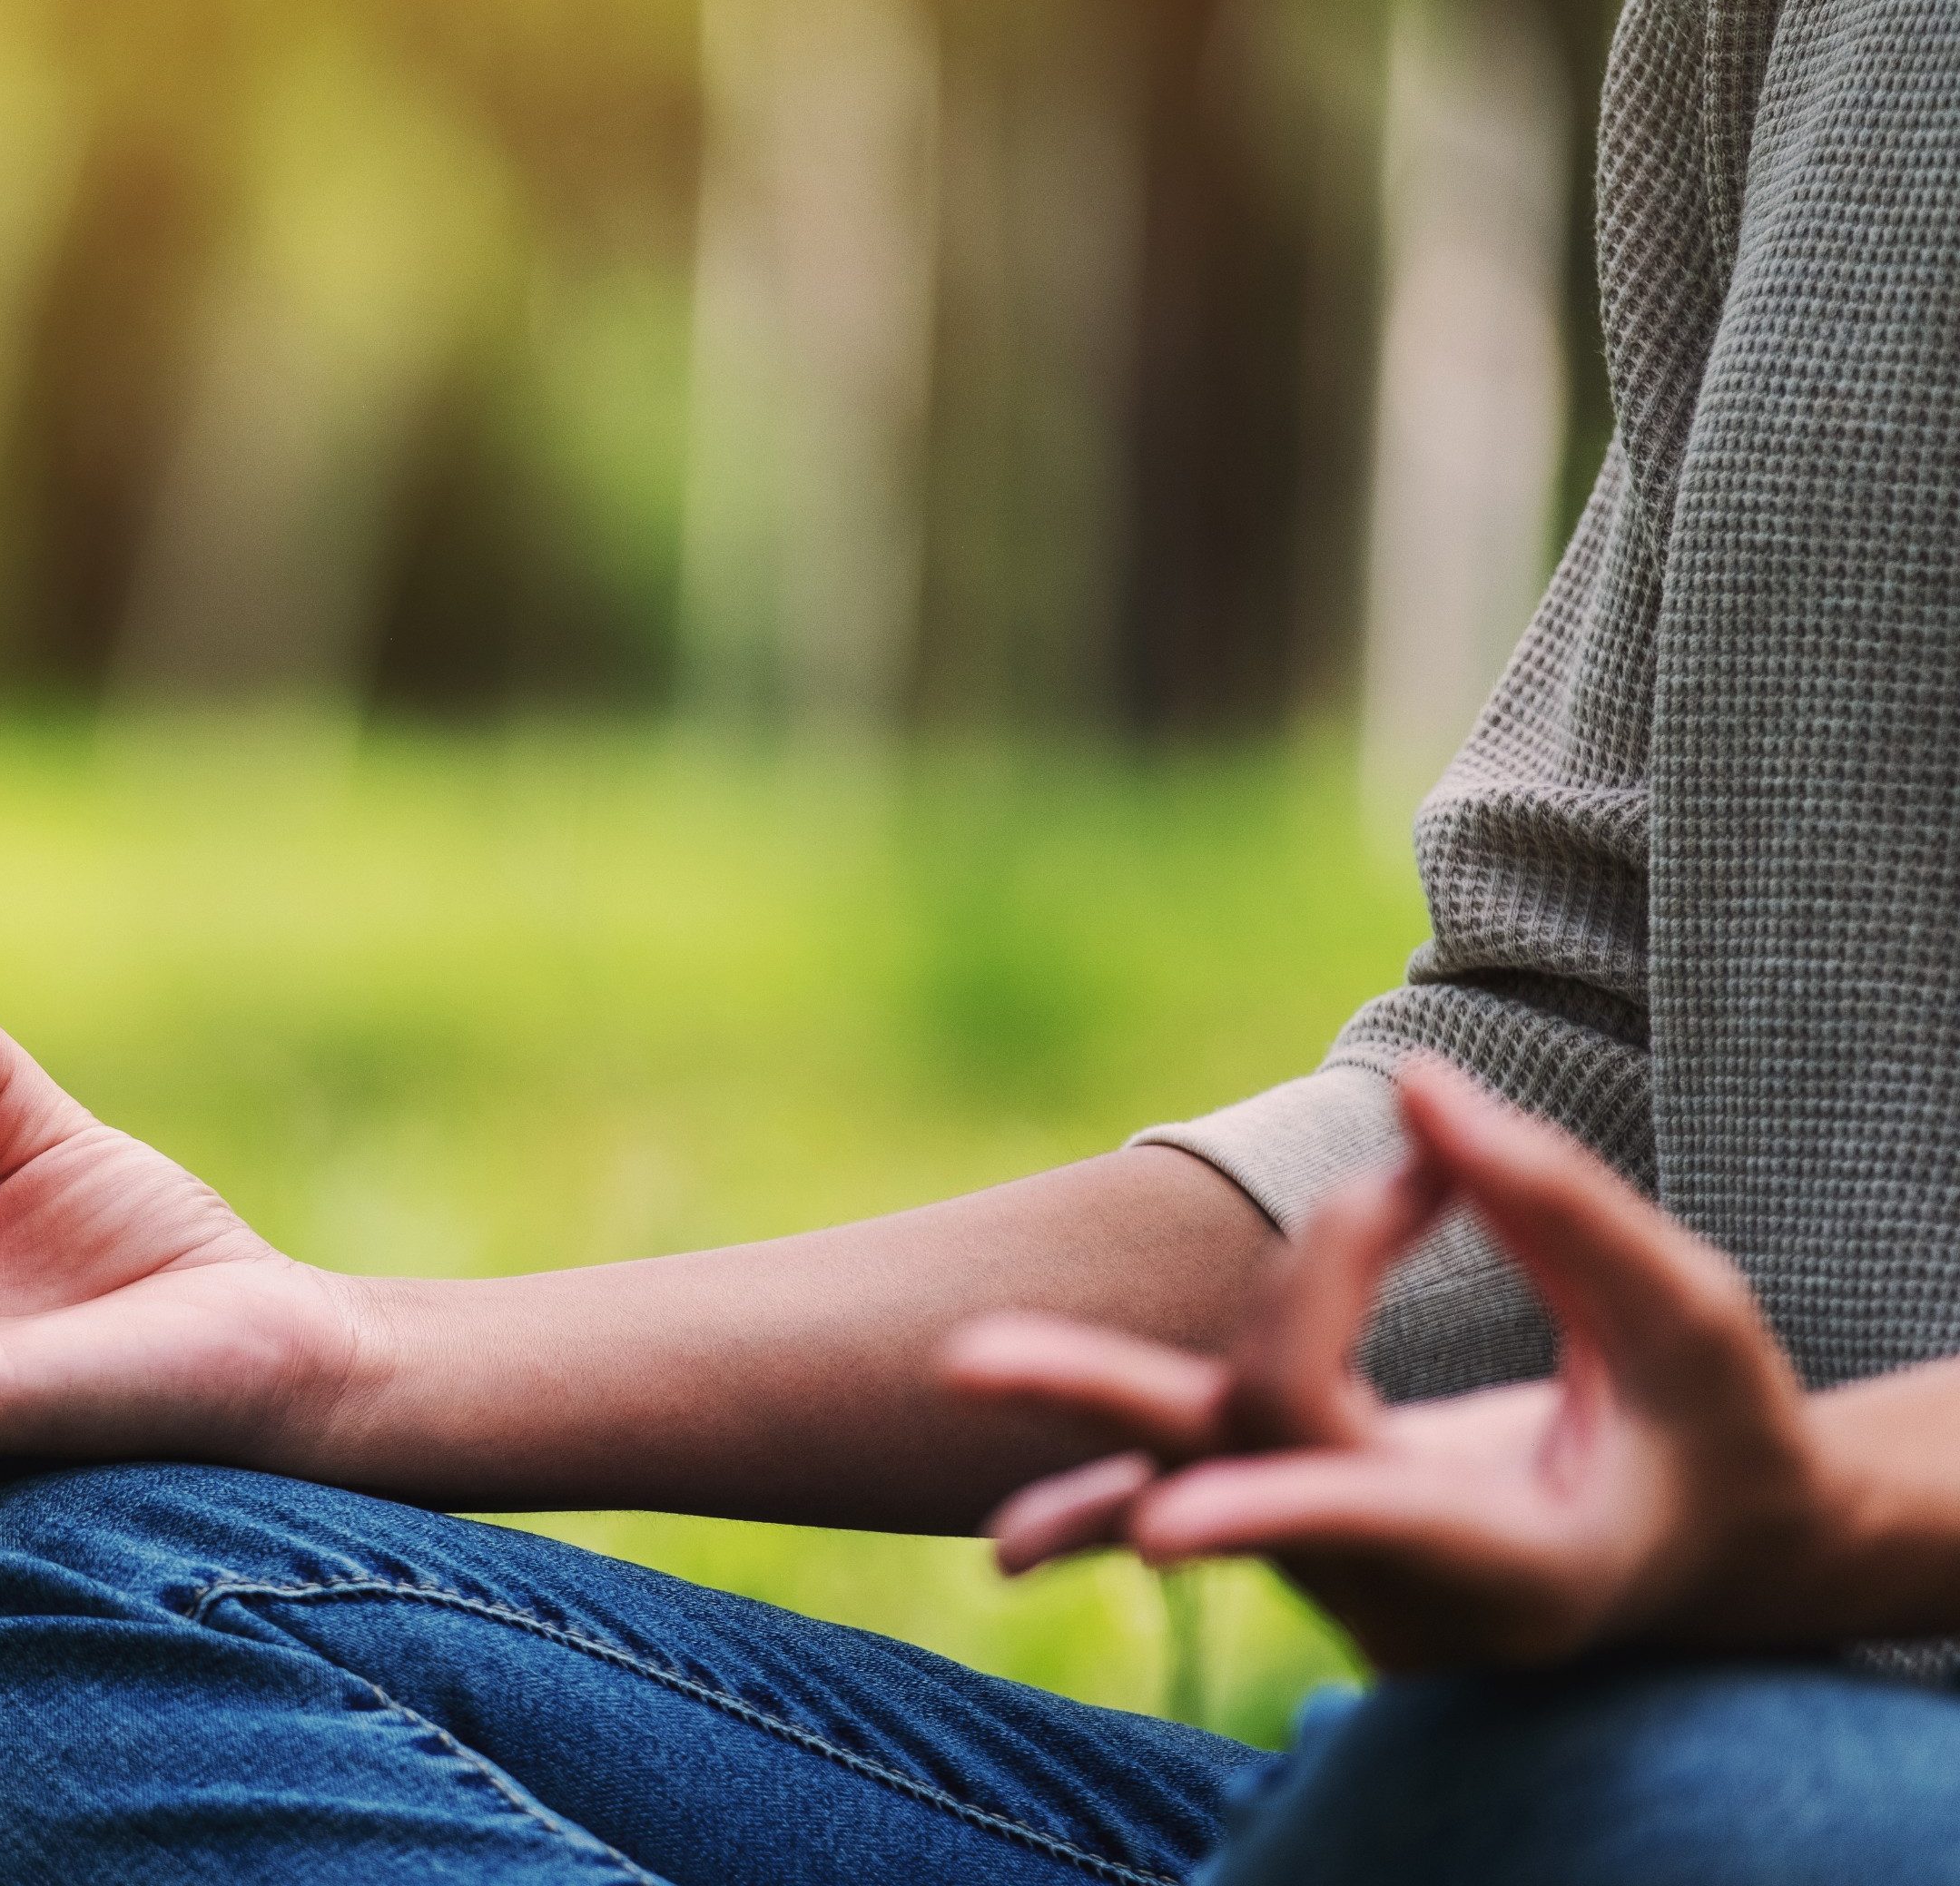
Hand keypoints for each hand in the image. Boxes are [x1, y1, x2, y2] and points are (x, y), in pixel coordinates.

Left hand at [940, 1064, 1851, 1672]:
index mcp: (1518, 1566)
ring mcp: (1343, 1578)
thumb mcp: (1693, 1319)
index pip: (1369, 1518)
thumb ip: (1562, 1208)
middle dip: (1137, 1385)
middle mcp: (1407, 1590)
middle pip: (1239, 1462)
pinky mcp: (1305, 1543)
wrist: (1714, 1553)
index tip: (1165, 1524)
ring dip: (1093, 1402)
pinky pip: (1191, 1503)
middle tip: (964, 1356)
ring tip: (959, 1366)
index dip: (1273, 1504)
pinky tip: (1018, 1547)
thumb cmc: (1720, 1430)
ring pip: (1194, 1469)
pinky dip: (1102, 1499)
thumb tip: (1419, 1087)